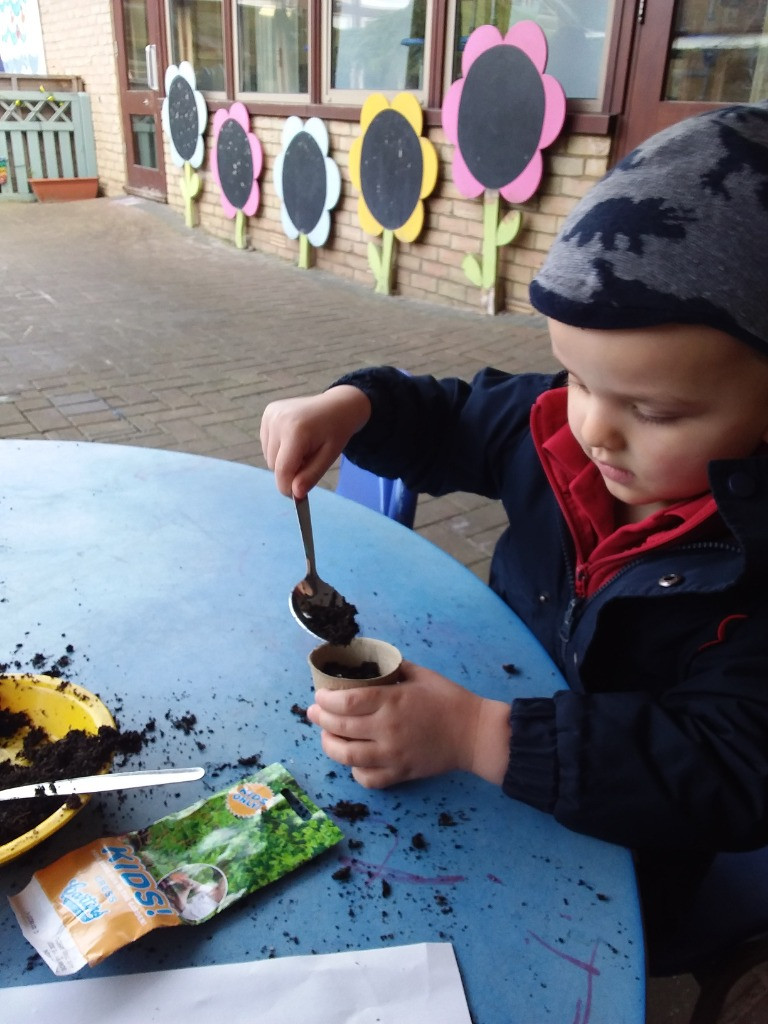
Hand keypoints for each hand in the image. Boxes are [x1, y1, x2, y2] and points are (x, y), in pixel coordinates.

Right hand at [260, 386, 370, 497]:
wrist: (336, 406)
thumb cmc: (335, 432)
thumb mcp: (329, 457)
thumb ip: (311, 476)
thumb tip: (295, 494)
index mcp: (296, 431)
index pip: (282, 470)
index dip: (287, 487)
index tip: (297, 496)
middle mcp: (279, 420)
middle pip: (274, 465)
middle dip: (290, 471)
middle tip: (309, 460)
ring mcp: (271, 415)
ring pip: (269, 456)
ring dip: (283, 460)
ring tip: (302, 448)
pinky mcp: (267, 413)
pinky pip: (267, 444)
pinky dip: (278, 449)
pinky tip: (293, 438)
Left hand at [306, 660, 510, 788]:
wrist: (474, 734)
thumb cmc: (449, 699)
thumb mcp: (421, 674)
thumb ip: (395, 668)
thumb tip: (373, 662)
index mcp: (392, 701)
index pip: (346, 702)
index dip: (325, 700)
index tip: (319, 696)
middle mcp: (387, 729)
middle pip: (340, 728)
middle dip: (320, 720)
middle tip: (313, 713)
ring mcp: (392, 755)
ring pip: (347, 757)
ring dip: (330, 746)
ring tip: (326, 737)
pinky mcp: (400, 774)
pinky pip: (368, 779)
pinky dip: (355, 772)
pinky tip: (353, 762)